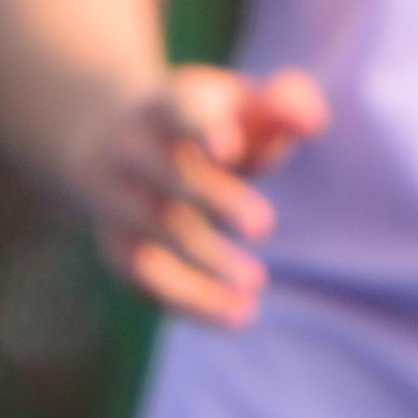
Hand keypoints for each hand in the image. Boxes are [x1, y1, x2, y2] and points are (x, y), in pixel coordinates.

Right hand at [66, 62, 330, 329]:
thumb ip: (282, 105)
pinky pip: (147, 278)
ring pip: (155, 230)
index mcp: (166, 105)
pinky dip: (191, 301)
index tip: (231, 150)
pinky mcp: (117, 245)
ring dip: (207, 258)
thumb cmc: (199, 121)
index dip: (203, 128)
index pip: (180, 111)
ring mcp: (117, 199)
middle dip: (213, 198)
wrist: (104, 136)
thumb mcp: (236, 103)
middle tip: (264, 225)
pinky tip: (240, 314)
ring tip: (256, 282)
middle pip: (168, 173)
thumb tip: (313, 120)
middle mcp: (132, 150)